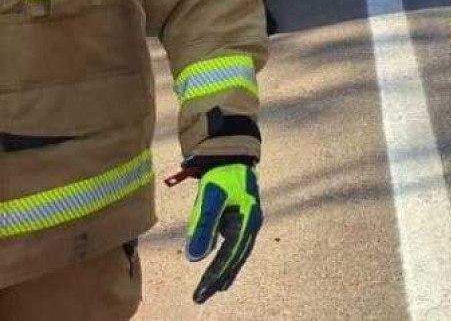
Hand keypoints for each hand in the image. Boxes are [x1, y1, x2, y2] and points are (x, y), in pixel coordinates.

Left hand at [184, 161, 262, 303]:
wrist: (232, 157)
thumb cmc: (222, 175)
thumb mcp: (210, 198)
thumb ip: (203, 226)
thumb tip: (194, 258)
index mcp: (247, 220)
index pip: (229, 255)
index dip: (215, 274)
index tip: (201, 291)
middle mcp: (251, 225)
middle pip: (235, 259)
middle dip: (218, 279)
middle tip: (200, 297)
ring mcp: (248, 223)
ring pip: (236, 255)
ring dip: (223, 273)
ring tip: (211, 290)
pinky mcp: (241, 221)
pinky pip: (234, 247)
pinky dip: (226, 261)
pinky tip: (220, 271)